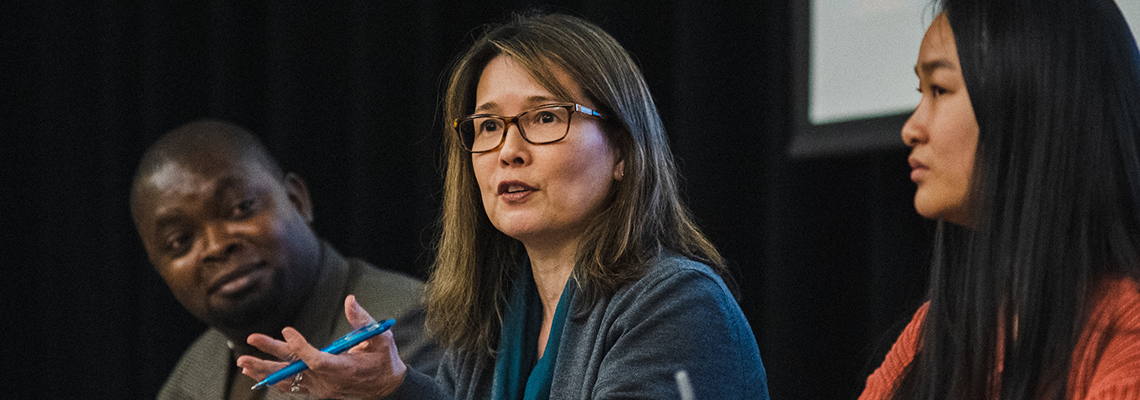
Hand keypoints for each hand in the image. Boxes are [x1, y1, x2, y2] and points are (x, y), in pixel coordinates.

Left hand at [236, 295, 406, 398]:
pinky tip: (256, 372)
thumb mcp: (380, 337)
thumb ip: (363, 320)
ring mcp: (320, 389)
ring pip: (287, 382)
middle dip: (267, 365)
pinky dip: (273, 379)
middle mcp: (328, 382)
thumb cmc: (383, 359)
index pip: (315, 361)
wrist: (385, 388)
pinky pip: (291, 386)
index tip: (287, 331)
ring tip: (243, 363)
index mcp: (343, 368)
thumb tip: (350, 300)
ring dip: (264, 373)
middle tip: (244, 357)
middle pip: (292, 374)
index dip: (299, 347)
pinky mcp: (316, 390)